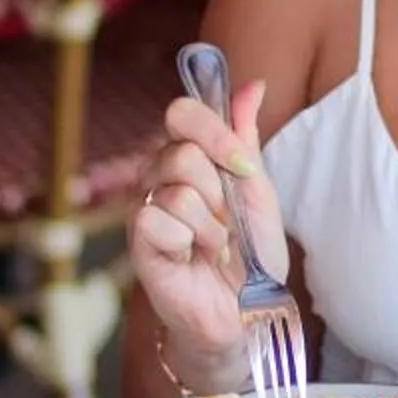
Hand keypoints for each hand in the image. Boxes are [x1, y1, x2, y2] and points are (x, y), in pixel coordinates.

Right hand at [128, 83, 285, 387]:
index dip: (213, 131)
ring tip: (215, 246)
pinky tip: (193, 258)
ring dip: (211, 226)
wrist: (247, 312)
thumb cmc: (251, 254)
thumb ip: (245, 141)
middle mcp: (160, 175)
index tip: (242, 166)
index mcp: (190, 156)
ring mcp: (145, 206)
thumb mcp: (258, 192)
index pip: (182, 113)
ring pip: (177, 191)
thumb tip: (253, 85)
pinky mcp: (138, 240)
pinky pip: (157, 219)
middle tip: (227, 221)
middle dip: (220, 192)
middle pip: (182, 153)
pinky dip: (190, 243)